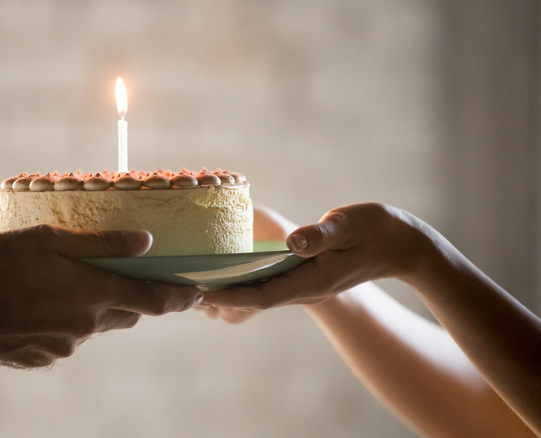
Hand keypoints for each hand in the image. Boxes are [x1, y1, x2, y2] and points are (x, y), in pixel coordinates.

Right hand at [0, 225, 202, 368]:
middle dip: (135, 297)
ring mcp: (68, 345)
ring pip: (98, 324)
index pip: (154, 299)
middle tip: (127, 278)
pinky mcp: (48, 357)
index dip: (182, 297)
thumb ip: (101, 243)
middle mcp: (88, 324)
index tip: (200, 293)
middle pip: (128, 313)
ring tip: (66, 286)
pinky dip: (68, 321)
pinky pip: (71, 337)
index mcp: (92, 292)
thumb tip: (146, 242)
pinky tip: (41, 305)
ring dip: (97, 307)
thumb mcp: (46, 240)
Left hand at [202, 203, 429, 308]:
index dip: (229, 295)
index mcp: (312, 280)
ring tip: (192, 286)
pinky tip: (225, 273)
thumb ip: (321, 235)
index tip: (199, 294)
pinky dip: (244, 281)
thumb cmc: (377, 231)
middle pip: (253, 299)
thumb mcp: (350, 226)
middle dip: (218, 297)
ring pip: (259, 295)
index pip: (262, 294)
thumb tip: (292, 242)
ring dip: (228, 291)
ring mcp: (304, 284)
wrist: (402, 246)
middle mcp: (304, 288)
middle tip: (181, 293)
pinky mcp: (304, 275)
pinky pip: (268, 284)